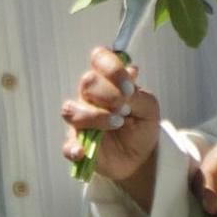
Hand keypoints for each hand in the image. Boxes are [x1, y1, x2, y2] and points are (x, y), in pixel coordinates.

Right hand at [67, 43, 160, 191]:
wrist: (139, 157)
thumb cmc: (141, 126)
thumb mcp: (149, 108)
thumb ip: (138, 93)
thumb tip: (130, 72)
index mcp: (108, 81)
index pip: (99, 59)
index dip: (111, 68)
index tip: (128, 87)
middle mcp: (90, 96)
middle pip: (87, 82)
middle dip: (108, 95)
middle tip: (125, 109)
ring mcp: (80, 119)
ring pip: (72, 109)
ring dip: (95, 117)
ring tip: (117, 124)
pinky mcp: (76, 143)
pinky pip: (67, 143)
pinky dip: (73, 147)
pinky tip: (82, 151)